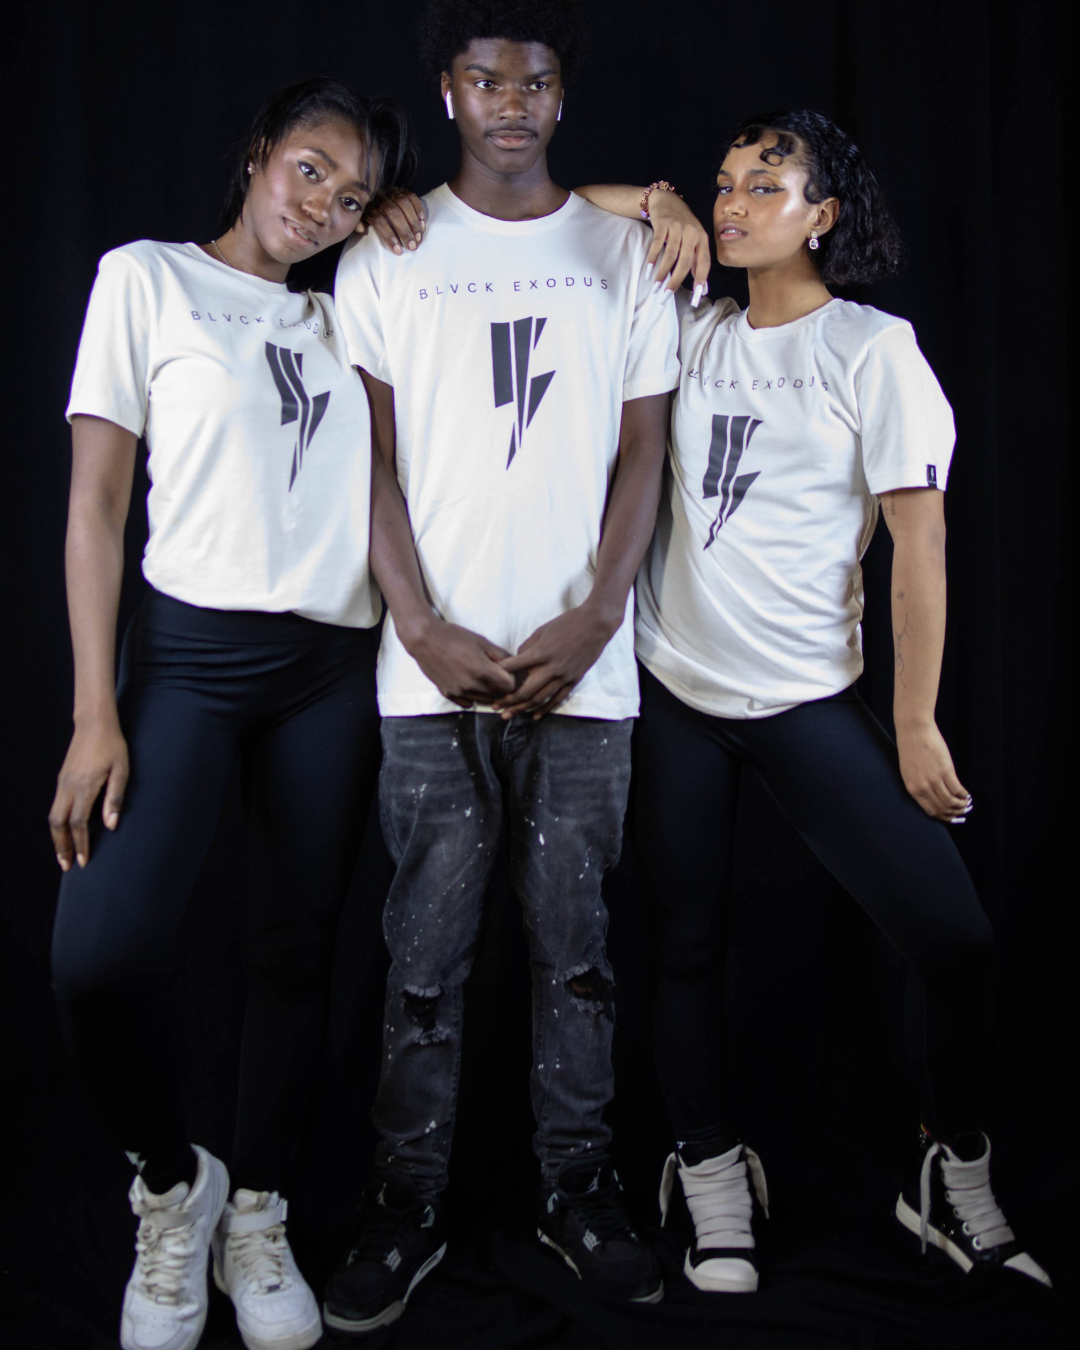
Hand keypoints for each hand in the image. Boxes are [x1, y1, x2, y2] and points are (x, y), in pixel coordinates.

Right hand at [49, 714, 128, 869]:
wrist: (94, 724)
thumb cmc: (112, 746)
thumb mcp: (121, 771)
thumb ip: (115, 798)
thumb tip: (111, 825)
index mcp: (84, 787)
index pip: (78, 823)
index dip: (80, 844)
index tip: (83, 860)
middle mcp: (68, 787)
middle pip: (58, 824)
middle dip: (61, 847)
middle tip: (66, 865)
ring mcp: (62, 783)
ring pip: (53, 816)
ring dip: (57, 837)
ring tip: (63, 854)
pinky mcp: (62, 779)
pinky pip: (55, 806)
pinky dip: (57, 823)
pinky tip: (64, 831)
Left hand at [363, 191, 426, 254]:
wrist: (370, 197)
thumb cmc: (366, 215)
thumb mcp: (359, 219)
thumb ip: (359, 223)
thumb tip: (362, 229)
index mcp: (367, 205)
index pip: (378, 219)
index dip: (388, 235)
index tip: (398, 251)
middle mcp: (379, 195)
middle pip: (393, 212)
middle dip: (404, 231)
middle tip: (412, 246)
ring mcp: (391, 190)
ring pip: (404, 203)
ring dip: (413, 222)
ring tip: (418, 238)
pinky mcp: (401, 188)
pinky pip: (412, 197)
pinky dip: (419, 211)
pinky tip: (422, 225)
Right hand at [403, 616, 516, 706]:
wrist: (424, 640)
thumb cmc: (453, 636)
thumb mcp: (480, 641)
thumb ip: (499, 655)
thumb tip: (513, 664)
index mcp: (482, 670)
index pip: (509, 686)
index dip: (511, 679)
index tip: (507, 672)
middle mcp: (472, 685)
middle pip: (498, 695)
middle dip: (502, 687)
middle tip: (497, 676)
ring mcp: (459, 692)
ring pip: (484, 701)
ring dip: (488, 693)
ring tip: (483, 679)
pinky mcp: (448, 694)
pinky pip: (468, 703)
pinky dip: (472, 697)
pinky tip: (470, 685)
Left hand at [492, 603, 619, 719]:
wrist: (596, 624)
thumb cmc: (567, 623)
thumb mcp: (542, 630)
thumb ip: (528, 646)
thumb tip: (517, 658)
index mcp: (540, 653)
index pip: (513, 668)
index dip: (498, 675)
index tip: (488, 680)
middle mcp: (550, 668)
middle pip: (524, 691)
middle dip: (507, 700)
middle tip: (495, 707)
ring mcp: (563, 677)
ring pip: (539, 699)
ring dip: (522, 709)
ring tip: (509, 715)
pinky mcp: (573, 680)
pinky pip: (557, 699)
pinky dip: (545, 709)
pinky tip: (535, 716)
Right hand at [645, 191, 710, 295]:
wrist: (667, 200)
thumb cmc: (682, 225)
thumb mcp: (694, 239)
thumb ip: (697, 261)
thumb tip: (702, 287)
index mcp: (702, 238)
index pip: (704, 262)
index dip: (701, 279)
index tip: (697, 295)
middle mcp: (692, 232)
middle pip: (685, 261)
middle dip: (675, 281)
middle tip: (666, 295)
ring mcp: (677, 227)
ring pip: (670, 255)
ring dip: (662, 273)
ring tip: (656, 286)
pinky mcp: (663, 224)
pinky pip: (657, 245)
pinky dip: (652, 259)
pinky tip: (648, 271)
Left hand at [896, 721, 971, 823]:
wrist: (913, 731)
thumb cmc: (910, 749)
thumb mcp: (908, 772)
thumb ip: (918, 785)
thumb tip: (932, 796)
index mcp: (912, 789)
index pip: (930, 811)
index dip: (943, 817)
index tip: (951, 817)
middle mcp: (923, 787)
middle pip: (942, 809)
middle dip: (955, 813)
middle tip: (962, 812)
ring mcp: (934, 780)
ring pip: (951, 801)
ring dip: (961, 805)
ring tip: (966, 803)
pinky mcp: (945, 771)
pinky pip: (957, 789)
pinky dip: (964, 794)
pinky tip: (967, 794)